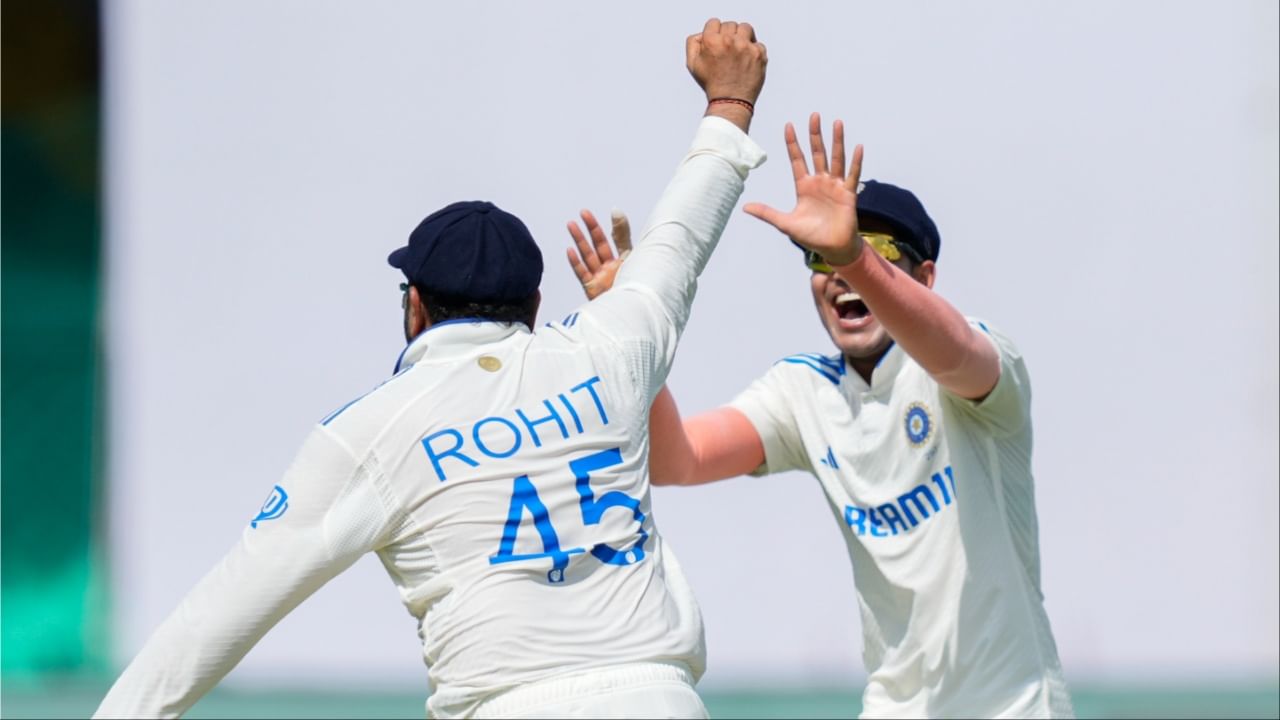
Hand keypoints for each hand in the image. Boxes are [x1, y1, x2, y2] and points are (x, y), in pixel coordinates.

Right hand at [566, 209, 631, 299]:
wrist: (634, 311)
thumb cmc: (639, 286)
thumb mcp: (632, 256)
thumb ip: (622, 234)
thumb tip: (615, 210)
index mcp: (625, 262)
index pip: (613, 240)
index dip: (603, 226)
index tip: (591, 213)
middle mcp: (612, 269)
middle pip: (599, 245)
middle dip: (590, 229)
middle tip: (582, 213)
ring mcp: (601, 279)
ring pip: (588, 256)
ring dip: (579, 240)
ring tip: (570, 224)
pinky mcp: (593, 290)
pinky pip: (582, 273)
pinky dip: (576, 262)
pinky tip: (569, 250)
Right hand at [686, 18, 766, 105]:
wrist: (730, 101)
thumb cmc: (711, 83)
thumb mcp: (693, 64)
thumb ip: (693, 43)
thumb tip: (702, 33)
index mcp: (711, 41)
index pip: (714, 23)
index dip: (714, 33)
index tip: (716, 45)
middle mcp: (729, 41)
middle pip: (729, 25)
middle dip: (727, 36)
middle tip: (727, 51)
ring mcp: (745, 46)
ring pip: (745, 28)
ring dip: (742, 36)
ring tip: (739, 50)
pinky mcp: (759, 54)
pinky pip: (757, 43)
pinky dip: (753, 51)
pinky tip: (747, 61)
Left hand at [744, 113, 864, 266]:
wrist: (832, 248)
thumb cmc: (811, 236)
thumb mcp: (785, 224)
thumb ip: (767, 213)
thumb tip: (744, 207)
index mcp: (804, 186)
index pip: (797, 160)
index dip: (793, 143)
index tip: (789, 125)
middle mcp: (820, 182)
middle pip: (817, 153)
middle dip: (815, 135)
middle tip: (814, 115)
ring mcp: (835, 186)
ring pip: (835, 159)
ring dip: (837, 141)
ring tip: (837, 123)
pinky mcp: (848, 194)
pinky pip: (852, 175)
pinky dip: (855, 162)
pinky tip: (857, 147)